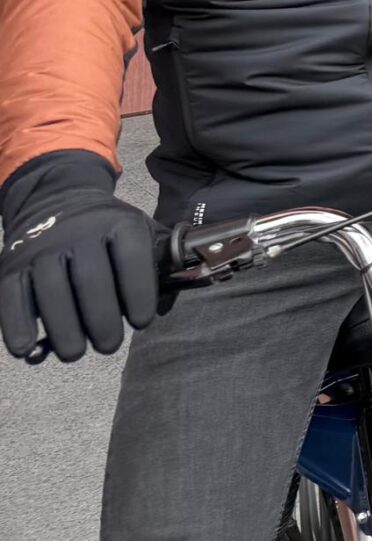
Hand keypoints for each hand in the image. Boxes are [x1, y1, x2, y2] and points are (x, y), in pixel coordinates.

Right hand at [0, 151, 158, 362]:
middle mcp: (79, 231)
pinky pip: (11, 295)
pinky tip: (27, 348)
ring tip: (76, 351)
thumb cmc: (108, 230)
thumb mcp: (140, 230)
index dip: (139, 293)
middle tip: (109, 344)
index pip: (132, 258)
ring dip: (64, 328)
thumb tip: (176, 295)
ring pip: (51, 290)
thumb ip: (162, 259)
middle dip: (102, 320)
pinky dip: (17, 324)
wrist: (57, 198)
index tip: (142, 321)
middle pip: (90, 279)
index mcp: (118, 223)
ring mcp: (43, 246)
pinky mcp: (12, 263)